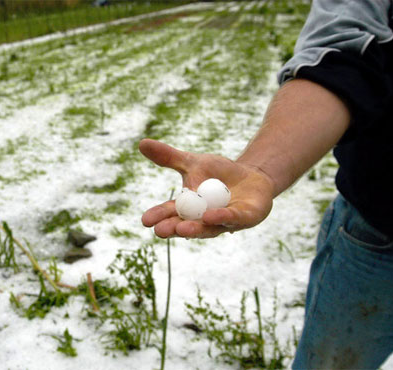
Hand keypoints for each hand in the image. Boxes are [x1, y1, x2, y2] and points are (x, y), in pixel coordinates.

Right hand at [139, 139, 274, 238]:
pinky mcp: (245, 218)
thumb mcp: (193, 162)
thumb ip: (168, 157)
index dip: (158, 217)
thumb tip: (141, 143)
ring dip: (195, 229)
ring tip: (181, 230)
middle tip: (160, 231)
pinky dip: (221, 217)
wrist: (251, 176)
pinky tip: (211, 215)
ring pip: (208, 228)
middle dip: (173, 229)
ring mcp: (224, 222)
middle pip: (186, 226)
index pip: (171, 213)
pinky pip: (232, 218)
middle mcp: (204, 220)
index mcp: (188, 208)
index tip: (145, 220)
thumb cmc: (218, 174)